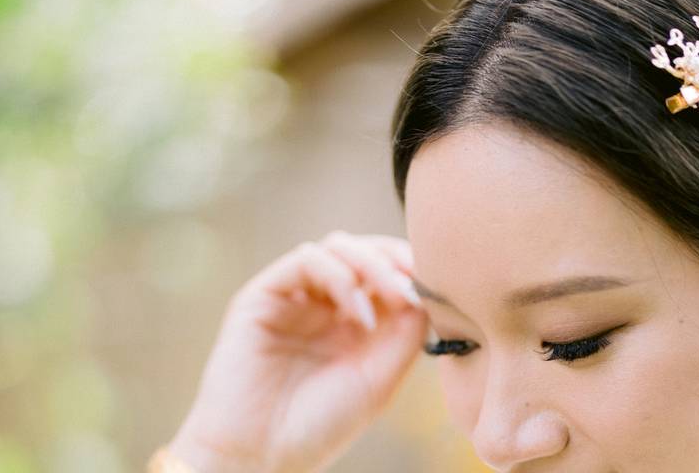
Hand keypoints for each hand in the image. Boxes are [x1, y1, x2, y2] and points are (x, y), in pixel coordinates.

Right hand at [166, 230, 427, 472]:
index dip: (413, 269)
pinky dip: (340, 275)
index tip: (437, 284)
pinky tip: (359, 313)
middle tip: (415, 282)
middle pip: (366, 250)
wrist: (261, 456)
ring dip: (372, 262)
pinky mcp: (264, 295)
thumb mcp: (380, 378)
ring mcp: (295, 296)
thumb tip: (425, 290)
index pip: (388, 271)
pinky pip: (306, 259)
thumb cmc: (320, 425)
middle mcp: (325, 302)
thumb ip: (406, 333)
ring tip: (392, 295)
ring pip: (338, 246)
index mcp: (355, 319)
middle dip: (395, 258)